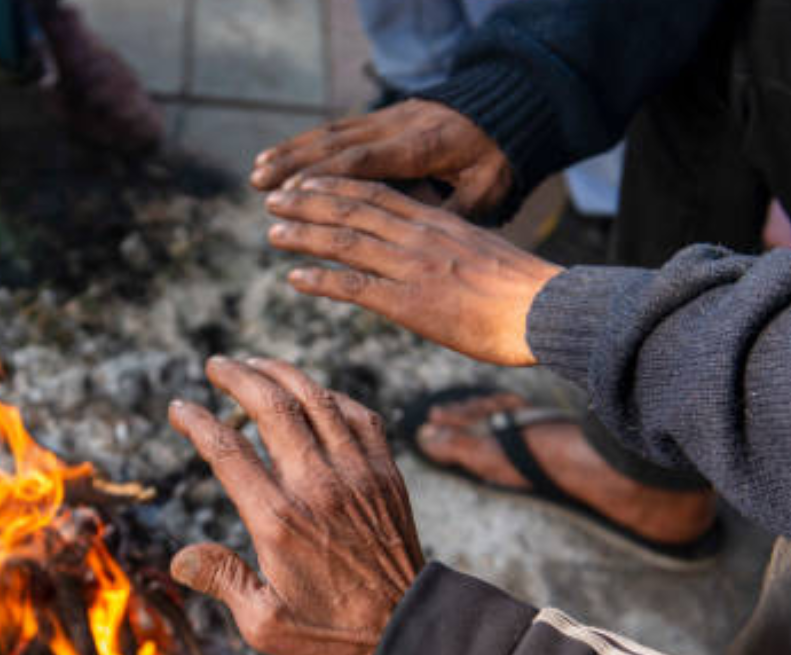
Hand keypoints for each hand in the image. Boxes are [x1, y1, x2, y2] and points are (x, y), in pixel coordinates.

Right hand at [168, 358, 423, 654]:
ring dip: (282, 373)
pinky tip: (314, 394)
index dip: (197, 422)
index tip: (180, 408)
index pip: (227, 451)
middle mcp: (317, 487)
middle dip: (238, 377)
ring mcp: (357, 475)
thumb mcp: (264, 623)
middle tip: (216, 365)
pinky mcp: (386, 474)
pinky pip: (359, 416)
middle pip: (271, 407)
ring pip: (316, 399)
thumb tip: (179, 558)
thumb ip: (222, 580)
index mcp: (278, 520)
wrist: (410, 630)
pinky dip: (331, 396)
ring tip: (256, 364)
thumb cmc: (332, 633)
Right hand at [250, 100, 512, 219]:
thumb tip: (422, 240)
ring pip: (333, 134)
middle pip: (339, 146)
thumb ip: (452, 214)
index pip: (366, 161)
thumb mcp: (487, 191)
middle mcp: (400, 127)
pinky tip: (281, 158)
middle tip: (260, 187)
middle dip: (296, 166)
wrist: (511, 106)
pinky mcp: (383, 117)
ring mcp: (389, 118)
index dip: (327, 178)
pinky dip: (307, 145)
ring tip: (257, 173)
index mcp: (425, 147)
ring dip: (292, 153)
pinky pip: (340, 129)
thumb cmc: (500, 160)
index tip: (293, 194)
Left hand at [266, 177, 563, 366]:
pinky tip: (294, 279)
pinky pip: (353, 287)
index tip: (307, 181)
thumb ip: (446, 244)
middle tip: (274, 199)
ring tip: (273, 232)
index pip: (377, 193)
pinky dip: (320, 280)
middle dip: (308, 201)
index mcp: (437, 221)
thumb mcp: (480, 251)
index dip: (337, 185)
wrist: (545, 310)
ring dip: (304, 235)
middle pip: (352, 209)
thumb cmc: (521, 290)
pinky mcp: (409, 302)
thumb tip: (427, 250)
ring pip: (345, 241)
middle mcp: (419, 236)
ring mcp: (411, 267)